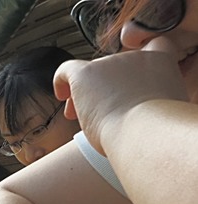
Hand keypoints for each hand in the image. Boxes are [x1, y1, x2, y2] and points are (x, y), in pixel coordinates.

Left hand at [54, 38, 187, 154]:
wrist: (143, 133)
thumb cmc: (155, 131)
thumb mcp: (166, 108)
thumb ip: (154, 99)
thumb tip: (134, 105)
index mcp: (161, 62)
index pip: (154, 47)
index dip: (140, 65)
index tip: (133, 85)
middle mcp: (135, 56)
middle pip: (115, 68)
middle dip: (107, 89)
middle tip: (104, 116)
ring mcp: (109, 63)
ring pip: (91, 74)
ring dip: (86, 94)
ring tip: (83, 118)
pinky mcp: (85, 73)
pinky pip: (67, 70)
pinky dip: (61, 81)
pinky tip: (61, 95)